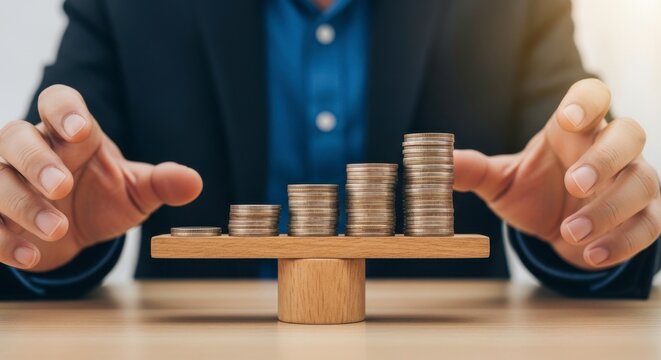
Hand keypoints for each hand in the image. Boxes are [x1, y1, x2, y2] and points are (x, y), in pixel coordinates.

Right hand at [0, 85, 202, 271]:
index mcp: (71, 133)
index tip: (78, 127)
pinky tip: (31, 255)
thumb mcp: (137, 191)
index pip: (57, 102)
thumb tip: (193, 182)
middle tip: (61, 185)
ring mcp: (6, 179)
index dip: (63, 109)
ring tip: (58, 229)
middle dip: (36, 160)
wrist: (77, 232)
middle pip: (15, 136)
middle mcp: (32, 149)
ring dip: (23, 203)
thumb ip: (162, 183)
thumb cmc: (105, 196)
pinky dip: (4, 239)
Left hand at [454, 79, 660, 269]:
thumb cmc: (534, 191)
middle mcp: (609, 149)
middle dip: (605, 158)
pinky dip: (621, 242)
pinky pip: (649, 225)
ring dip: (607, 209)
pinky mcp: (644, 215)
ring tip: (569, 231)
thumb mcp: (501, 181)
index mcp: (572, 131)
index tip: (569, 119)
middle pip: (629, 134)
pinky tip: (590, 254)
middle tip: (574, 184)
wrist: (559, 228)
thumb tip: (438, 162)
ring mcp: (633, 180)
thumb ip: (474, 170)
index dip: (586, 103)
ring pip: (641, 182)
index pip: (592, 96)